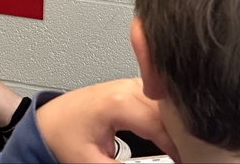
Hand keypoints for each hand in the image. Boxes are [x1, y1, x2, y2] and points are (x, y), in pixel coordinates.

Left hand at [35, 79, 179, 163]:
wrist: (47, 123)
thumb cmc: (62, 137)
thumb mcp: (90, 161)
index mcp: (117, 102)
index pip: (158, 123)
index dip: (176, 144)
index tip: (186, 157)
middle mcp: (126, 87)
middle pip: (166, 107)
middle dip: (181, 129)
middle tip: (192, 148)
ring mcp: (129, 84)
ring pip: (165, 99)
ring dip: (176, 118)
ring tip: (185, 139)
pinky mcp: (130, 87)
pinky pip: (158, 97)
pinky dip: (167, 112)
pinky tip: (172, 126)